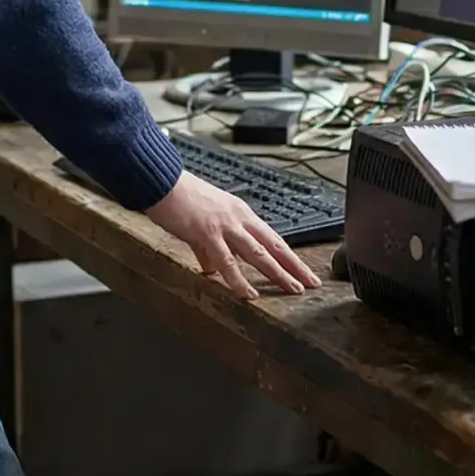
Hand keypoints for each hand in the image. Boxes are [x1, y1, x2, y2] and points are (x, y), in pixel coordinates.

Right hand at [145, 172, 322, 297]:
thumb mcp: (201, 223)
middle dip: (295, 266)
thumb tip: (211, 269)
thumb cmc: (179, 198)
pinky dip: (240, 280)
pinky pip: (228, 262)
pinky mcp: (208, 233)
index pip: (272, 238)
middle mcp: (239, 218)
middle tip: (312, 282)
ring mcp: (225, 225)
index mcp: (240, 213)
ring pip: (259, 254)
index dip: (290, 256)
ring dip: (279, 273)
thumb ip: (209, 248)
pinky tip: (251, 294)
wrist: (162, 181)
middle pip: (274, 245)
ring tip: (293, 289)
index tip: (303, 271)